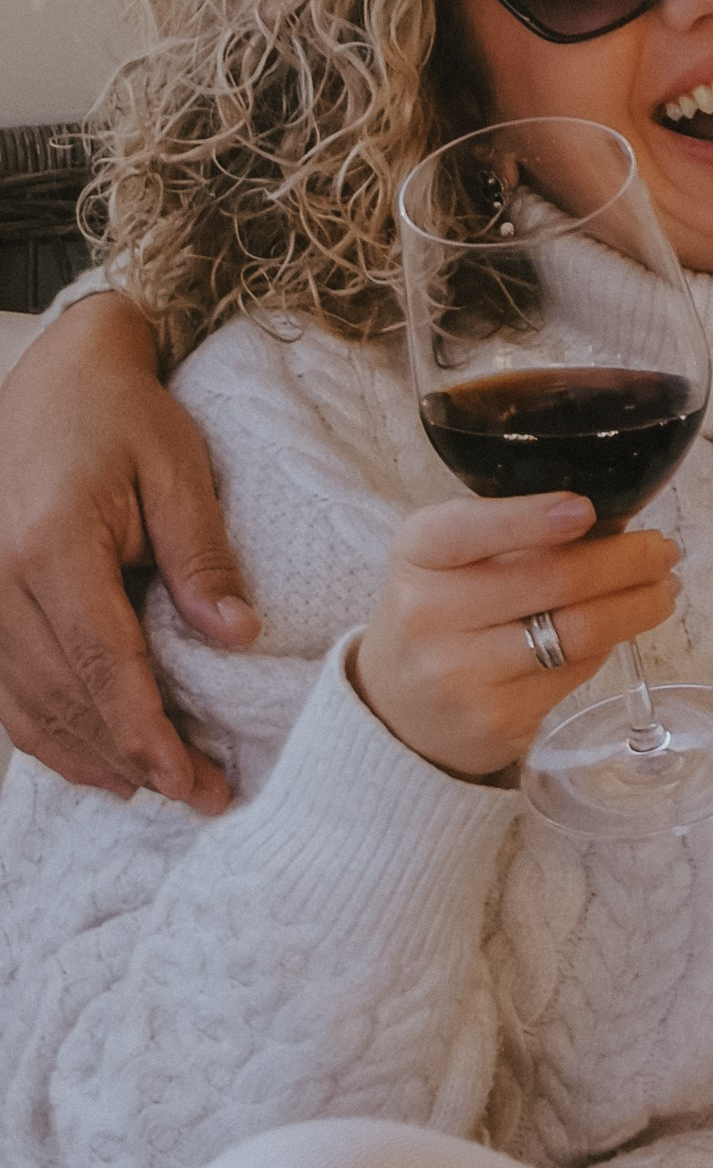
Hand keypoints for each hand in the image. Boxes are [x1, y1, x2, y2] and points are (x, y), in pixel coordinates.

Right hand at [0, 293, 257, 809]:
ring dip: (87, 756)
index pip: (104, 669)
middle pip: (65, 700)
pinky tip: (92, 754)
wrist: (56, 371)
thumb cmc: (122, 415)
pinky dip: (46, 730)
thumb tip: (236, 635)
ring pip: (26, 705)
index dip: (149, 738)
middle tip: (200, 796)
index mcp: (52, 546)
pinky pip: (3, 686)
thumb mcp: (178, 471)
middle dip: (131, 761)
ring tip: (153, 787)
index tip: (195, 783)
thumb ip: (203, 558)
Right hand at [349, 493, 678, 782]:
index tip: (586, 509)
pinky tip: (626, 624)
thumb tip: (611, 522)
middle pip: (552, 580)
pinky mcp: (500, 718)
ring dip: (638, 605)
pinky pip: (577, 671)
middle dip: (626, 561)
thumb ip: (509, 534)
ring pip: (578, 631)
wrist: (398, 711)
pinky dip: (611, 641)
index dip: (532, 519)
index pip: (471, 530)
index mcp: (417, 554)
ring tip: (665, 588)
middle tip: (664, 549)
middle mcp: (431, 613)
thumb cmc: (440, 614)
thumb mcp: (446, 560)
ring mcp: (465, 673)